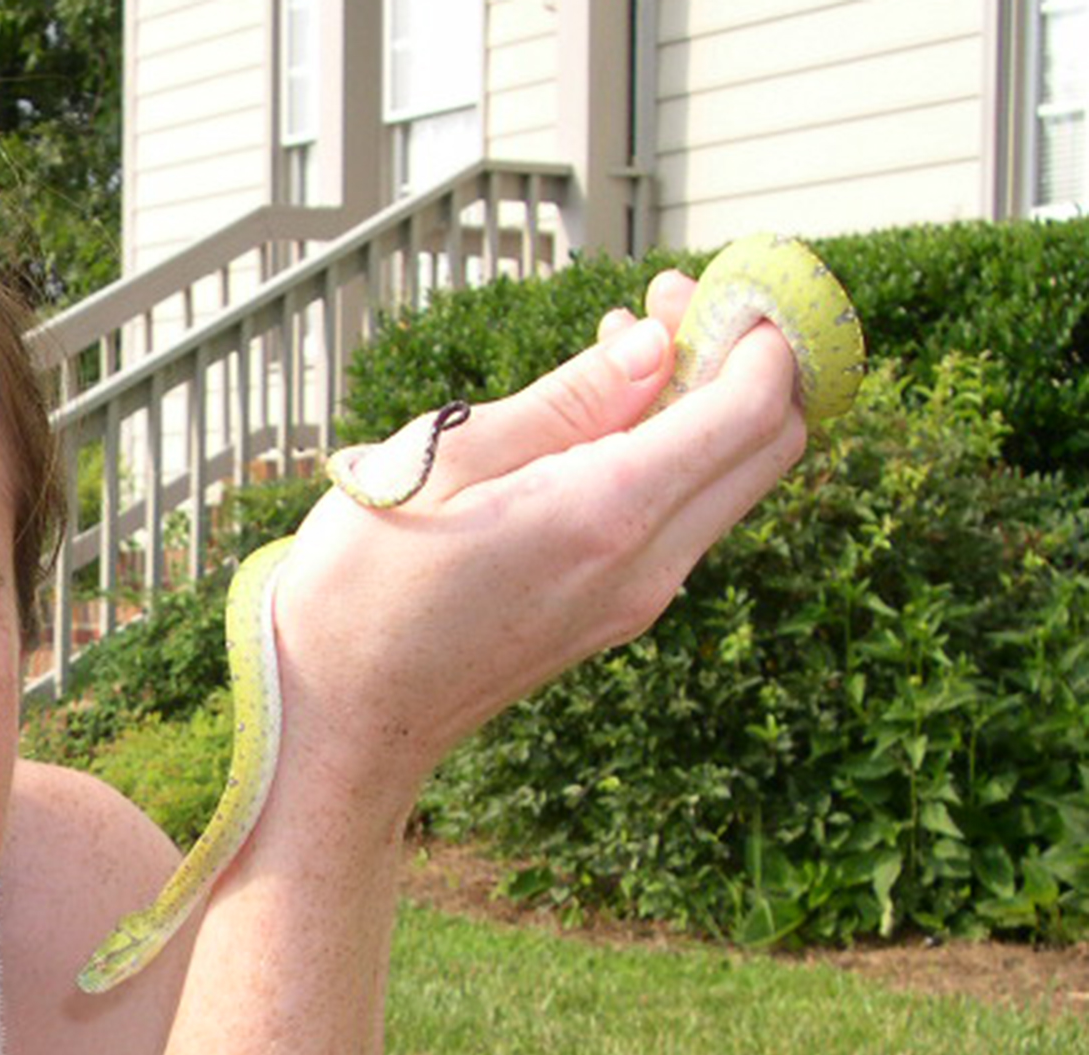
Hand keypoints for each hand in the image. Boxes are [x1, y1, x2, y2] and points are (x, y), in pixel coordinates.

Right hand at [269, 270, 806, 812]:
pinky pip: (681, 517)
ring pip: (729, 482)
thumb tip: (653, 344)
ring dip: (704, 404)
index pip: (750, 409)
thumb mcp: (443, 459)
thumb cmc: (363, 586)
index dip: (751, 329)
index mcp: (606, 513)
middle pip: (768, 446)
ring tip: (622, 342)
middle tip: (664, 302)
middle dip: (742, 358)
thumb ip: (564, 401)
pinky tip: (599, 420)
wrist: (343, 717)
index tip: (705, 281)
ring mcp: (637, 598)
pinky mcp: (614, 612)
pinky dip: (671, 453)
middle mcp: (646, 565)